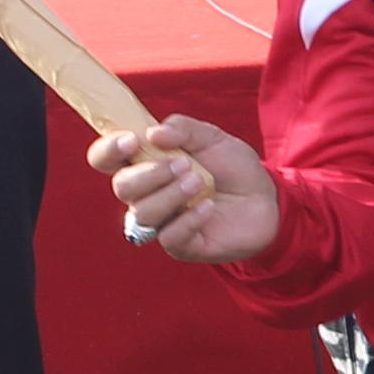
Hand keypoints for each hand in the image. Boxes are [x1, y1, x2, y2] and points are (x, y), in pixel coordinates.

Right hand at [89, 116, 283, 262]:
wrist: (267, 201)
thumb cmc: (233, 168)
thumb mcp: (213, 137)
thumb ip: (184, 129)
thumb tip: (152, 133)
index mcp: (146, 163)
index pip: (106, 159)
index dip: (108, 150)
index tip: (132, 141)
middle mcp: (147, 194)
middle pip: (122, 187)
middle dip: (149, 174)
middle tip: (184, 165)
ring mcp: (161, 221)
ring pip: (142, 213)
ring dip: (171, 195)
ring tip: (200, 183)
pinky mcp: (180, 245)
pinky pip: (168, 237)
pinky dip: (189, 219)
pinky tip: (208, 208)